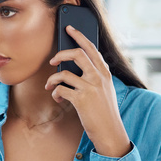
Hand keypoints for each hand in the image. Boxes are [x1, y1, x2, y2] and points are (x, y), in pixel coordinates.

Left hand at [45, 25, 131, 157]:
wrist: (110, 132)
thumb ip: (95, 76)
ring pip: (63, 73)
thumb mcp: (105, 90)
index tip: (69, 28)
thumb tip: (75, 67)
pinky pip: (60, 89)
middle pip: (77, 53)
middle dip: (60, 54)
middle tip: (52, 61)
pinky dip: (55, 93)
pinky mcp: (81, 99)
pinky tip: (57, 98)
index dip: (79, 36)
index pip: (92, 48)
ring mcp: (90, 87)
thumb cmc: (104, 111)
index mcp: (105, 73)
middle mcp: (99, 77)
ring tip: (50, 85)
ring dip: (52, 79)